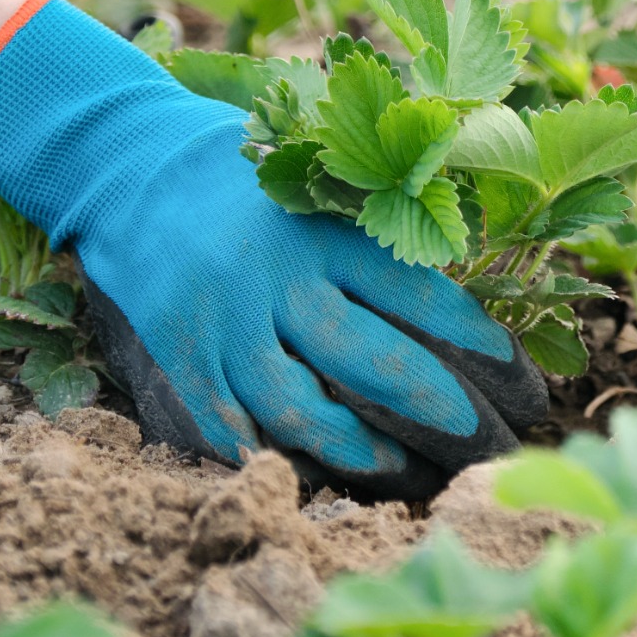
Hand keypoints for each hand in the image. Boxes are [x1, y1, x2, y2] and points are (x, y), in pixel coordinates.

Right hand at [0, 0, 544, 498]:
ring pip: (300, 409)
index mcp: (321, 225)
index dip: (473, 339)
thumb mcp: (313, 171)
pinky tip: (315, 475)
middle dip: (438, 411)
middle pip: (369, 359)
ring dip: (360, 451)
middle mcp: (274, 276)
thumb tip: (463, 274)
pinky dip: (274, 456)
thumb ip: (373, 219)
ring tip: (402, 470)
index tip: (514, 373)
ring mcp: (223, 323)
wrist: (122, 162)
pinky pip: (230, 426)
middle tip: (485, 444)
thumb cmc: (240, 168)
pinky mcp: (180, 355)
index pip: (415, 291)